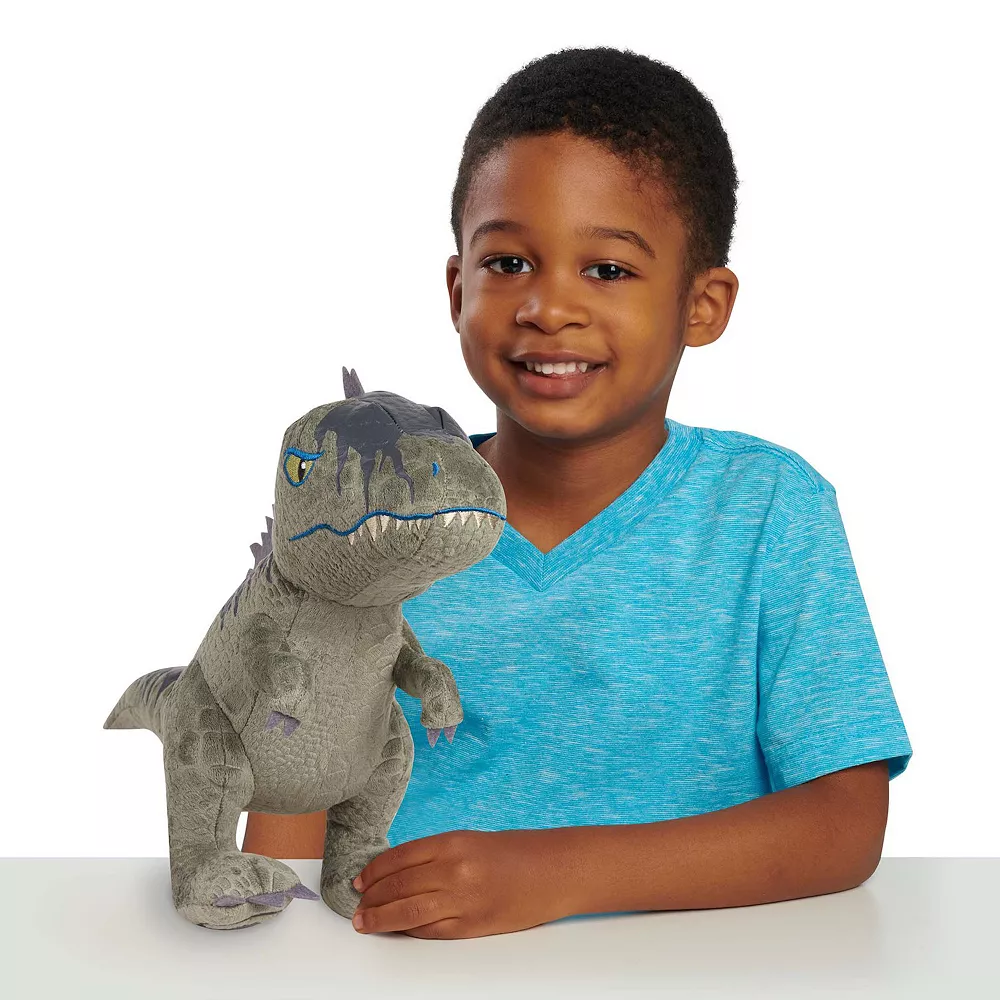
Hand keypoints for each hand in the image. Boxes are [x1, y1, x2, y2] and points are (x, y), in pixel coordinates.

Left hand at [350, 829, 570, 938]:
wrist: (554, 871)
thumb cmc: (516, 853)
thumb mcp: (472, 842)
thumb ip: (438, 856)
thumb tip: (400, 872)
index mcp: (452, 843)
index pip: (399, 858)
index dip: (374, 871)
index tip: (359, 880)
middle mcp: (454, 870)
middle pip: (398, 886)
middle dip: (371, 897)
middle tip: (357, 903)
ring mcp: (462, 900)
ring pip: (407, 913)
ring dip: (380, 918)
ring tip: (364, 922)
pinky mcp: (472, 926)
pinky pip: (430, 931)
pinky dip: (410, 932)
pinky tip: (397, 931)